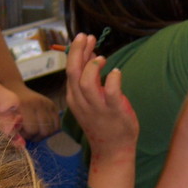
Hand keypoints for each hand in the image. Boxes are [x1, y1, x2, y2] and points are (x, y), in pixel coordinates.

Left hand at [13, 82, 60, 140]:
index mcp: (25, 106)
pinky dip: (51, 130)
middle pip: (45, 131)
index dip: (27, 136)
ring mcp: (47, 104)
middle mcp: (38, 104)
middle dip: (36, 137)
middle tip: (28, 134)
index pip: (32, 129)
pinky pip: (57, 124)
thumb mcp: (6, 117)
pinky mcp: (52, 105)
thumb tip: (22, 144)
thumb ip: (13, 130)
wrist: (13, 88)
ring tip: (35, 131)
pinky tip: (42, 128)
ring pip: (52, 129)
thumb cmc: (8, 106)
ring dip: (43, 134)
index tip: (21, 134)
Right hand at [64, 33, 138, 155]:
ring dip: (92, 67)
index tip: (84, 38)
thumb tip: (91, 55)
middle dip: (78, 52)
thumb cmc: (103, 123)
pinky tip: (116, 72)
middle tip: (86, 37)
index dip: (76, 52)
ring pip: (86, 83)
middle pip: (74, 73)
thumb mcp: (91, 100)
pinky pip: (110, 93)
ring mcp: (97, 108)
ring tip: (102, 58)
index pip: (70, 71)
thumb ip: (90, 78)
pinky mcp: (113, 112)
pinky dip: (112, 79)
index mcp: (74, 98)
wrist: (112, 151)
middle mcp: (82, 102)